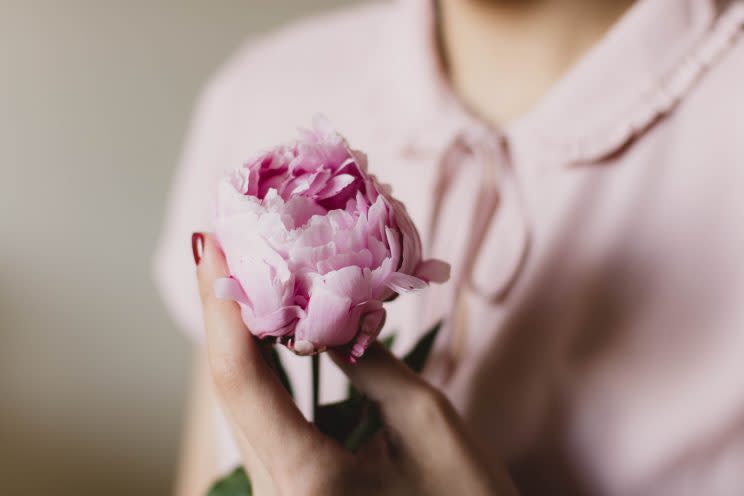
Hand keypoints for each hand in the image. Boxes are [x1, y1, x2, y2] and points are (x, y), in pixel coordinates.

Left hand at [194, 233, 516, 494]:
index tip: (213, 242)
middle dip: (225, 310)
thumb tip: (329, 308)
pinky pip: (263, 420)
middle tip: (223, 242)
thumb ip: (368, 362)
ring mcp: (278, 494)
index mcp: (306, 480)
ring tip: (241, 270)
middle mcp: (275, 492)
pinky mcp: (290, 491)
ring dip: (239, 334)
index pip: (243, 378)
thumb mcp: (426, 422)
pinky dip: (261, 367)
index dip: (223, 304)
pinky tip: (264, 327)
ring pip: (242, 403)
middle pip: (232, 387)